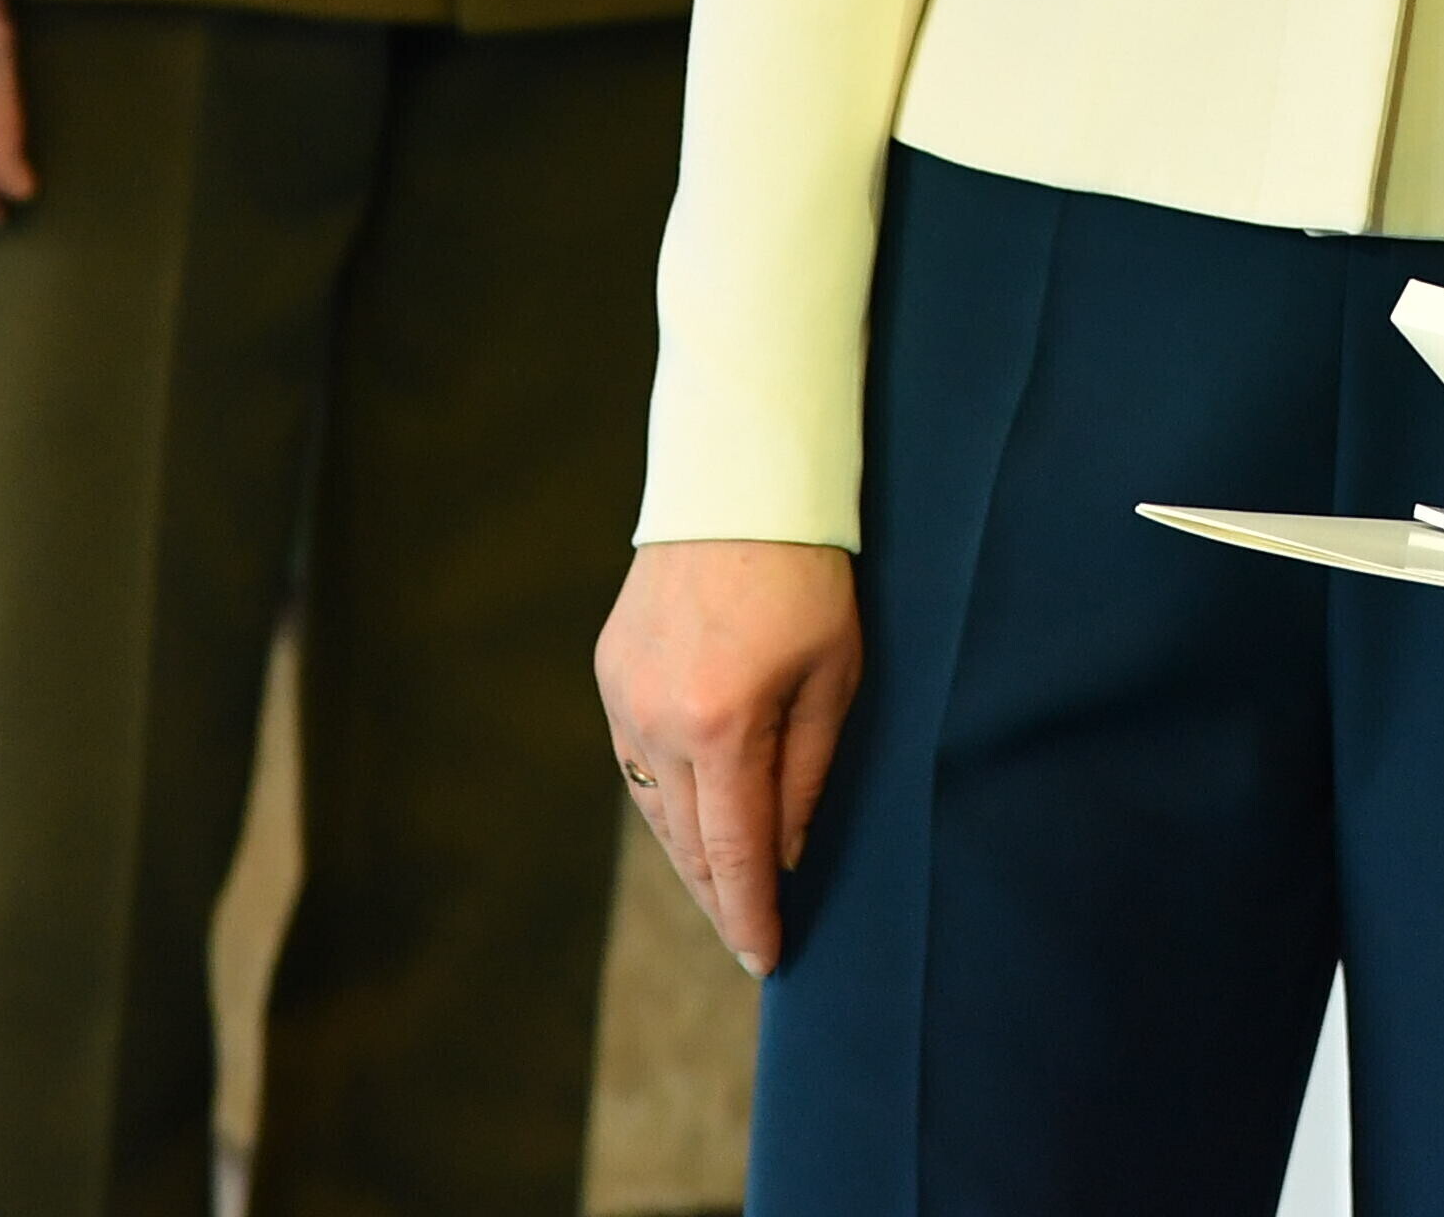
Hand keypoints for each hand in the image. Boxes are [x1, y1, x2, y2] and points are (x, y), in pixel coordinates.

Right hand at [598, 540, 863, 974]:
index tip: (766, 960)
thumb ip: (807, 771)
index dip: (749, 914)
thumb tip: (783, 852)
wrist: (737, 483)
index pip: (734, 851)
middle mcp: (656, 721)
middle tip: (751, 942)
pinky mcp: (609, 673)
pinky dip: (668, 801)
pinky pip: (636, 763)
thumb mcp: (834, 675)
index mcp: (721, 724)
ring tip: (729, 891)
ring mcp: (621, 697)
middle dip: (720, 898)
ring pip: (655, 809)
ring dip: (692, 854)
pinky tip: (695, 820)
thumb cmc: (808, 576)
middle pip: (686, 843)